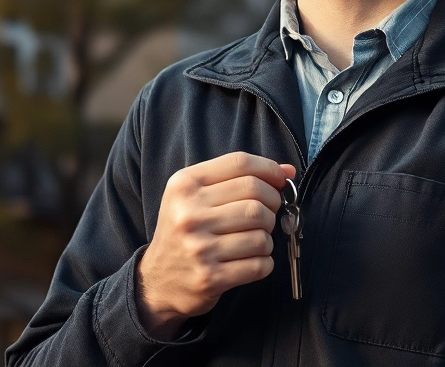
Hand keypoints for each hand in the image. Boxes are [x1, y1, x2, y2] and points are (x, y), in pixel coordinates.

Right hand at [135, 152, 296, 339]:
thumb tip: (287, 170)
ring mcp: (199, 247)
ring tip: (254, 240)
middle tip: (267, 214)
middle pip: (256, 196)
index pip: (239, 163)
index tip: (279, 179)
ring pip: (262, 233)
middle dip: (272, 205)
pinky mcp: (211, 277)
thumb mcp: (194, 196)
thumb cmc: (183, 231)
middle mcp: (189, 214)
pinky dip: (264, 262)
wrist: (157, 280)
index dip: (269, 169)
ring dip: (267, 237)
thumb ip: (236, 178)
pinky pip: (259, 264)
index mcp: (184, 185)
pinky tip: (251, 260)